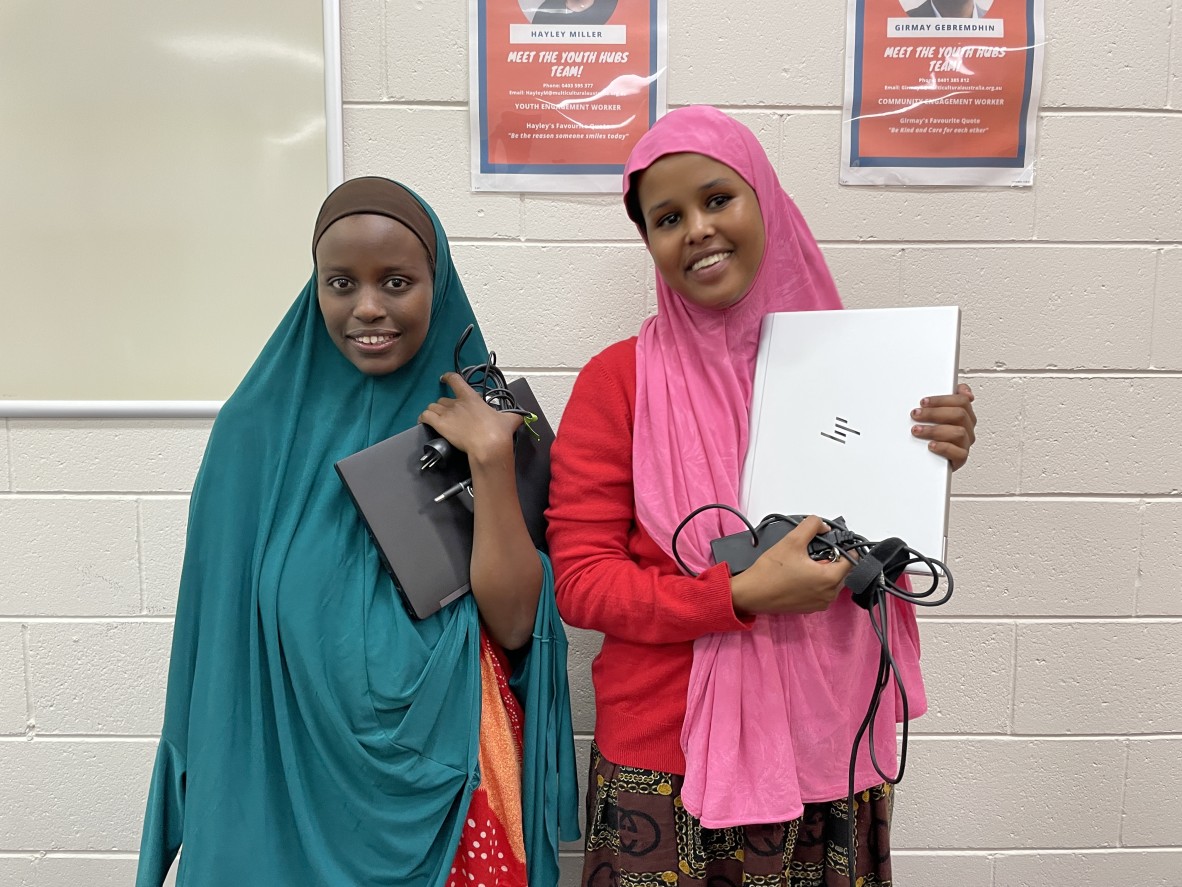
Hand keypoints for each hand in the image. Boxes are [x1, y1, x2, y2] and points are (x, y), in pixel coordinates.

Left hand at [419, 373, 523, 465]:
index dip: (448, 377)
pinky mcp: (439, 425)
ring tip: (437, 419)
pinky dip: (423, 418)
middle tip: (450, 414)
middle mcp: (456, 403)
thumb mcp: (510, 420)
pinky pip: (425, 416)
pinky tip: (424, 422)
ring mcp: (447, 414)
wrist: (488, 444)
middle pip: (443, 399)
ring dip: (434, 411)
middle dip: (445, 406)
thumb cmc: (498, 430)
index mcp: (471, 398)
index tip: (444, 378)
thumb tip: (522, 416)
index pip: (455, 380)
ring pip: (432, 407)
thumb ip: (513, 416)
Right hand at [729, 516, 853, 614]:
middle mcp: (829, 595)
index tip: (830, 541)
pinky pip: (822, 591)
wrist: (751, 593)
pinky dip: (816, 581)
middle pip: (843, 571)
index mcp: (829, 579)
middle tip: (813, 550)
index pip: (851, 560)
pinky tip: (799, 574)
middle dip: (832, 558)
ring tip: (804, 562)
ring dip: (824, 570)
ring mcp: (820, 604)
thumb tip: (823, 525)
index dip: (843, 547)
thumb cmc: (770, 571)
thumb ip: (811, 526)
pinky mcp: (810, 608)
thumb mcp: (792, 540)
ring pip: (833, 581)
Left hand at [910, 382, 976, 471]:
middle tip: (916, 414)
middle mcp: (967, 428)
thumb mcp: (937, 412)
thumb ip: (947, 399)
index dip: (941, 400)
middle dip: (935, 413)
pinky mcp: (961, 458)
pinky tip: (931, 445)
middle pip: (959, 414)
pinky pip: (958, 453)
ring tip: (917, 430)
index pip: (961, 401)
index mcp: (965, 414)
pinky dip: (943, 448)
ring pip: (959, 432)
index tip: (923, 402)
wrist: (931, 458)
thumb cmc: (934, 433)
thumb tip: (965, 391)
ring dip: (935, 430)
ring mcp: (965, 443)